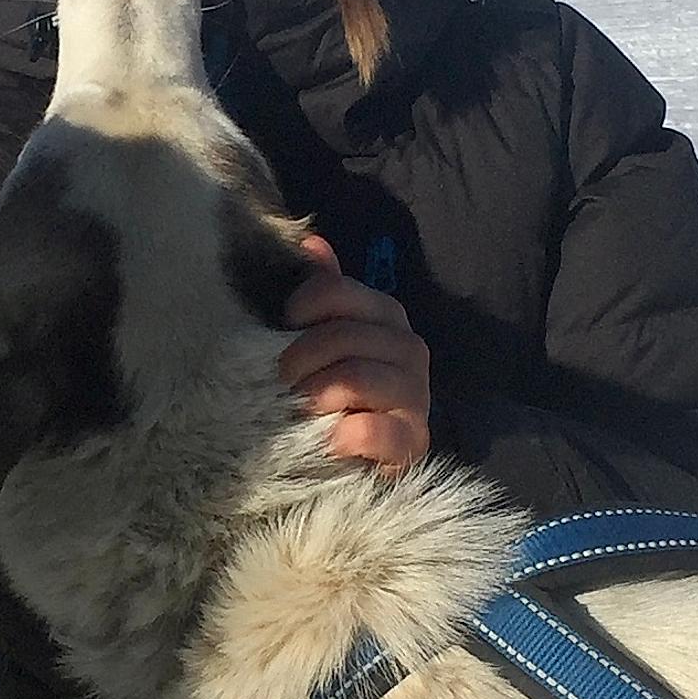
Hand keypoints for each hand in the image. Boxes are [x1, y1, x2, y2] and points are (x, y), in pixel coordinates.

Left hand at [279, 236, 431, 474]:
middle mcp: (409, 349)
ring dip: (317, 395)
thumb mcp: (324, 340)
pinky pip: (376, 430)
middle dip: (301, 359)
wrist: (362, 456)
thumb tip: (310, 241)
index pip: (339, 291)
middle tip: (280, 381)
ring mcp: (417, 397)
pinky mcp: (413, 442)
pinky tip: (329, 440)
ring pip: (357, 377)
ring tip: (298, 410)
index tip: (284, 327)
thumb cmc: (336, 392)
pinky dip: (345, 435)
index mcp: (386, 316)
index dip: (305, 305)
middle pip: (345, 336)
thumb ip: (323, 292)